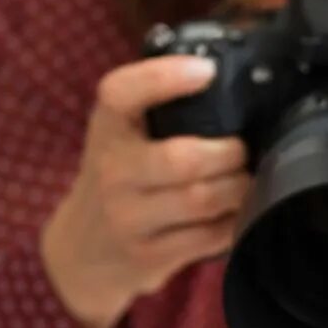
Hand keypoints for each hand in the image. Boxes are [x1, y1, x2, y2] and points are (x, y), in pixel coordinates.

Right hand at [40, 56, 250, 327]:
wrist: (83, 250)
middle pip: (183, 158)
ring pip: (201, 199)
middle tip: (242, 150)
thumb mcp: (121, 135)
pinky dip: (234, 220)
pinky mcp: (148, 255)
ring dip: (239, 188)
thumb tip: (228, 76)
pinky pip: (209, 236)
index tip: (206, 71)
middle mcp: (112, 171)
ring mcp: (128, 217)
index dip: (164, 78)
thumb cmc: (119, 177)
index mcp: (108, 128)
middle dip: (230, 152)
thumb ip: (159, 107)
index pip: (122, 93)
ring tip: (244, 180)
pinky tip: (235, 211)